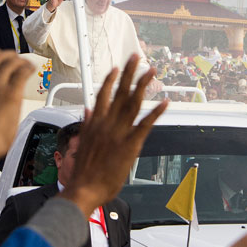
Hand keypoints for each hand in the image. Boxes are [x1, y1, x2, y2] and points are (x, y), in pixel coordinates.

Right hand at [62, 54, 167, 216]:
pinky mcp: (130, 145)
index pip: (103, 95)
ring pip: (133, 103)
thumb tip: (88, 111)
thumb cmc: (82, 172)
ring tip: (151, 71)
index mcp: (94, 123)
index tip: (116, 68)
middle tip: (136, 58)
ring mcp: (119, 133)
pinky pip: (146, 124)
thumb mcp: (82, 143)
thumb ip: (87, 124)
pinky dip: (156, 112)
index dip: (110, 79)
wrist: (83, 188)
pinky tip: (164, 102)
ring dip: (143, 85)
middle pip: (120, 92)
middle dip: (129, 73)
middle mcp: (107, 123)